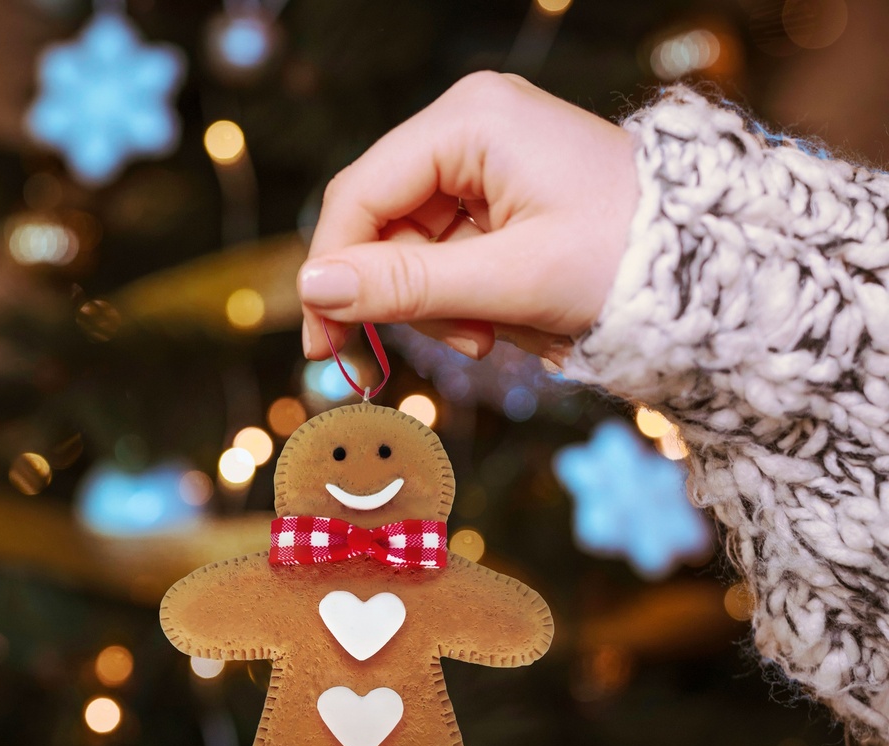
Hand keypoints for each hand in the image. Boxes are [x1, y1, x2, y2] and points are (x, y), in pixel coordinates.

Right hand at [297, 71, 638, 362]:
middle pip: (383, 222)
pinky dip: (462, 298)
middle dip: (402, 294)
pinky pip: (448, 253)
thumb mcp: (509, 281)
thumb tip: (313, 291)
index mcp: (469, 121)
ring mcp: (485, 160)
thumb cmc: (623, 261)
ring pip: (412, 246)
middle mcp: (469, 127)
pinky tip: (498, 321)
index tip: (323, 343)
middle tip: (437, 349)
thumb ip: (406, 285)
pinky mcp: (499, 195)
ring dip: (438, 304)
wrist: (705, 270)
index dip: (332, 272)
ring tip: (490, 335)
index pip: (361, 195)